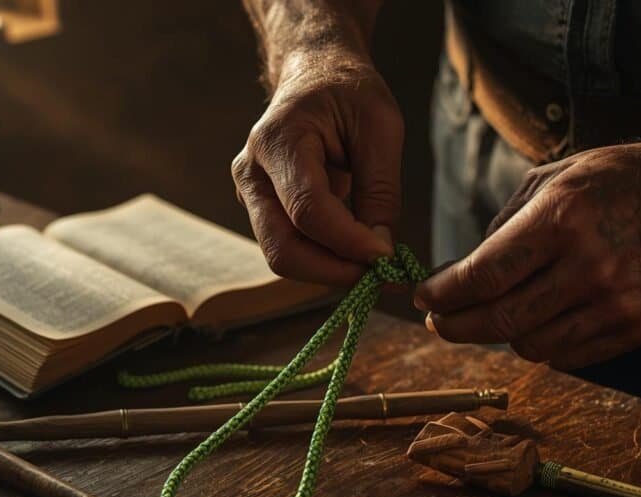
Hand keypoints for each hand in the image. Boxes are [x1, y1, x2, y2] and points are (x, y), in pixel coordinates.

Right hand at [232, 50, 402, 284]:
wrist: (316, 75)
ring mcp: (251, 195)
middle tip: (382, 278)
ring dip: (331, 270)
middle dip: (334, 272)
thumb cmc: (348, 91)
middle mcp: (252, 173)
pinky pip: (292, 247)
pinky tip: (358, 253)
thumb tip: (381, 251)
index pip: (307, 210)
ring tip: (375, 266)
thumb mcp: (381, 126)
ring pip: (284, 256)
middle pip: (282, 249)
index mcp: (278, 141)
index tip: (389, 257)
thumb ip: (381, 189)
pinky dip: (326, 259)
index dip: (348, 242)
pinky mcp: (264, 210)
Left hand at [415, 139, 640, 369]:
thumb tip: (461, 273)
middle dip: (456, 326)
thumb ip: (505, 226)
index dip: (444, 294)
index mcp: (562, 218)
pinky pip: (569, 356)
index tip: (423, 298)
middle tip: (439, 322)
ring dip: (502, 335)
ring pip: (531, 345)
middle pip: (500, 320)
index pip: (484, 275)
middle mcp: (590, 265)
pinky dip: (543, 344)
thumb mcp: (556, 178)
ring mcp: (619, 302)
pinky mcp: (640, 328)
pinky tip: (539, 321)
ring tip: (495, 315)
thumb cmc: (621, 180)